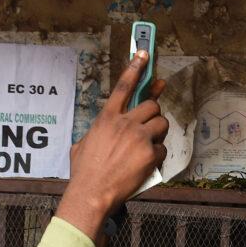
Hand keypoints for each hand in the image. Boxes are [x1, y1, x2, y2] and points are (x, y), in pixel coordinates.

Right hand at [57, 51, 167, 242]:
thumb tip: (100, 133)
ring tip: (149, 145)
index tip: (144, 53)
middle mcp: (124, 124)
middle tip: (150, 125)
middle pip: (151, 105)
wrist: (91, 193)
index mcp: (106, 119)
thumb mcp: (83, 145)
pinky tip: (146, 164)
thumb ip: (96, 132)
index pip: (123, 87)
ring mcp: (138, 138)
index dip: (135, 68)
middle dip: (153, 114)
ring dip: (159, 133)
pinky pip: (162, 149)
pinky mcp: (150, 155)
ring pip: (161, 124)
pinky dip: (157, 156)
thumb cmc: (84, 173)